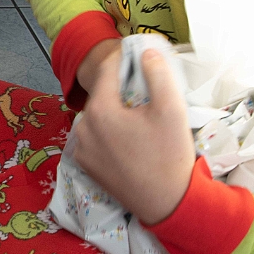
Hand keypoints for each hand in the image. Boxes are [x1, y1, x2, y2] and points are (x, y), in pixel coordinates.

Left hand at [69, 48, 194, 224]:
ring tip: (139, 115)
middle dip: (120, 88)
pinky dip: (108, 131)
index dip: (124, 59)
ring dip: (114, 110)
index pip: (108, 70)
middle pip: (102, 94)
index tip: (138, 55)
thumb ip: (158, 73)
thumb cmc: (170, 154)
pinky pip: (95, 137)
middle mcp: (83, 126)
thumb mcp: (171, 108)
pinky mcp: (86, 164)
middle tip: (144, 89)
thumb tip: (146, 50)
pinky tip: (130, 138)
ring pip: (98, 116)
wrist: (167, 203)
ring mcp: (82, 148)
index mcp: (100, 109)